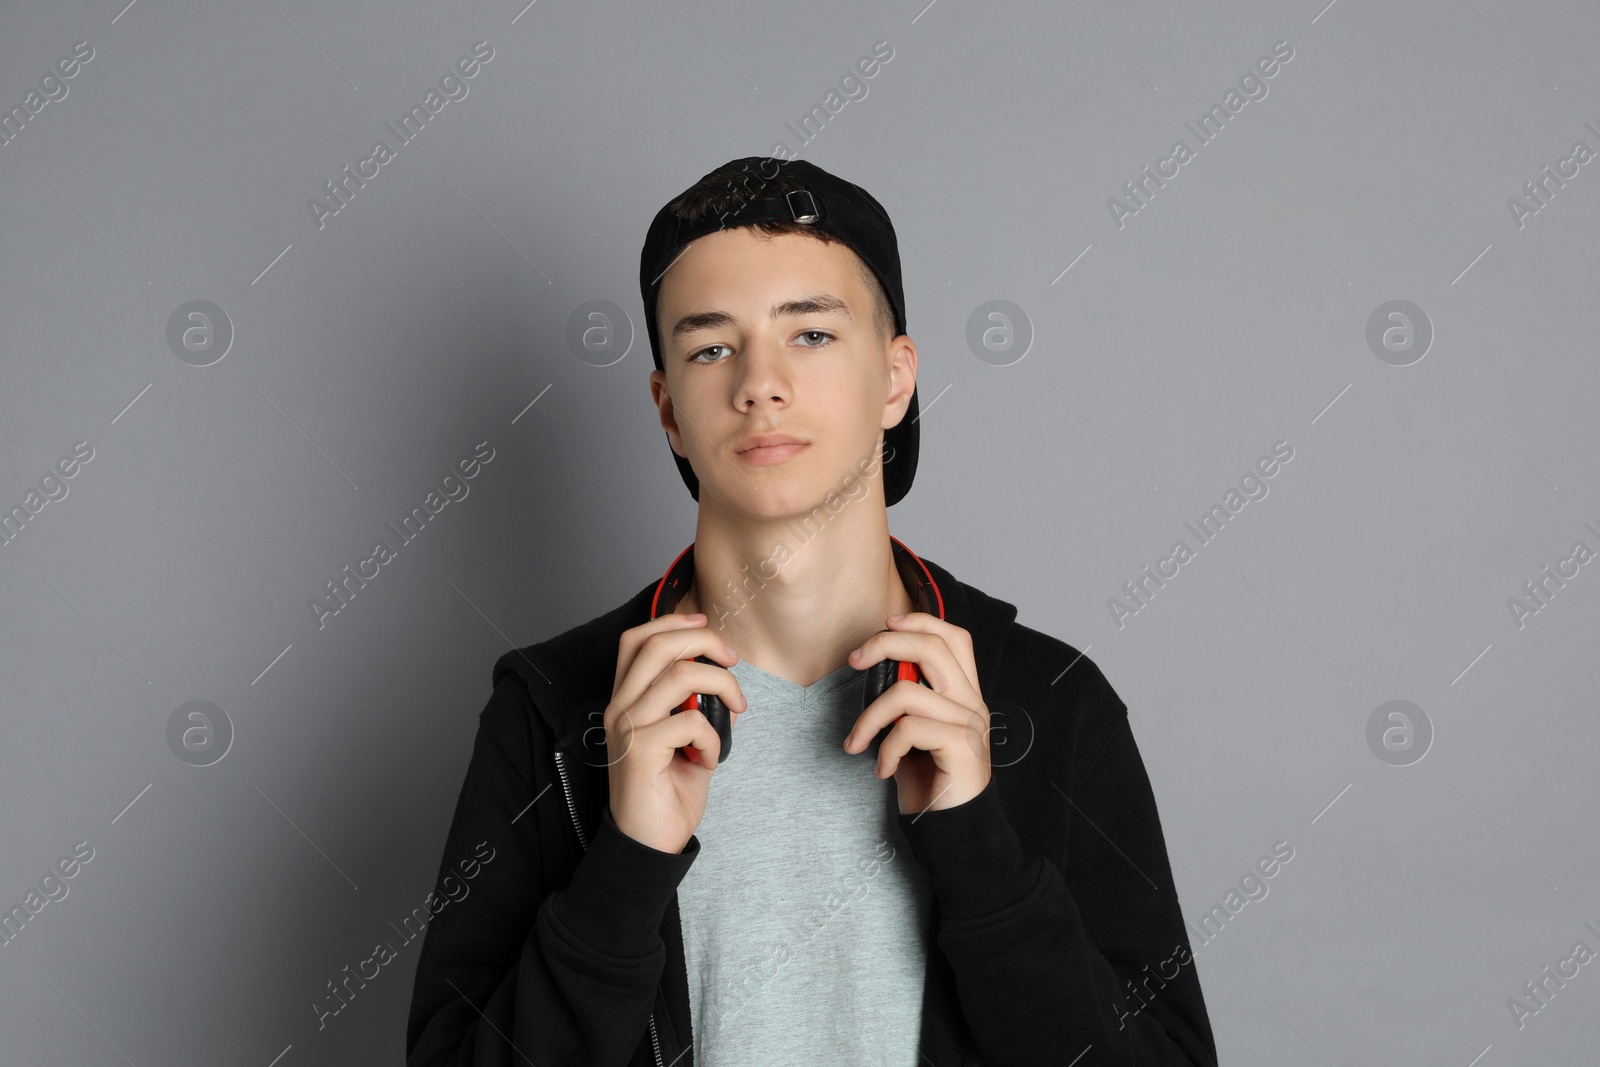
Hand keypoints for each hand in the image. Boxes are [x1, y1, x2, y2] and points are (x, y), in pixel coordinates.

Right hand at [604, 612, 747, 853]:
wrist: (648, 844)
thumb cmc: (667, 793)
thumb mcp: (687, 741)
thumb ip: (698, 709)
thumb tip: (725, 687)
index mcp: (626, 700)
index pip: (637, 640)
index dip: (672, 622)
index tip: (706, 625)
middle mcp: (620, 708)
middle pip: (657, 645)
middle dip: (704, 641)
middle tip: (733, 660)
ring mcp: (627, 728)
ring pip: (679, 676)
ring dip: (721, 686)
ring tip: (735, 710)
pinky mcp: (640, 751)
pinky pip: (690, 723)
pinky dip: (713, 738)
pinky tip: (709, 760)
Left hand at [842, 612, 990, 814]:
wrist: (953, 829)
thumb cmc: (929, 780)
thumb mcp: (913, 732)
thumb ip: (905, 699)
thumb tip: (874, 669)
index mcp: (965, 693)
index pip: (954, 637)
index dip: (920, 620)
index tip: (886, 624)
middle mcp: (972, 702)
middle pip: (931, 647)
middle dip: (885, 645)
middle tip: (855, 661)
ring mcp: (969, 723)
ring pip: (906, 693)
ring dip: (869, 717)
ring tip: (857, 742)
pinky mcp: (961, 747)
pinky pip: (907, 730)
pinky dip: (884, 749)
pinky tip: (882, 769)